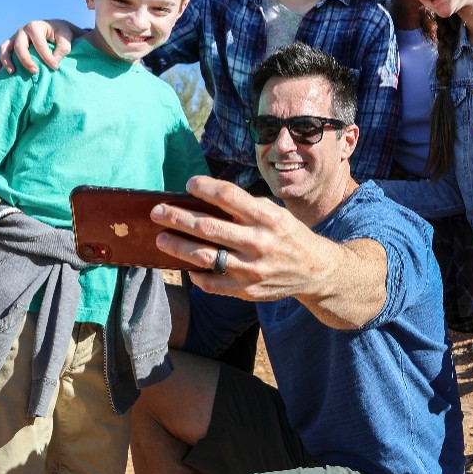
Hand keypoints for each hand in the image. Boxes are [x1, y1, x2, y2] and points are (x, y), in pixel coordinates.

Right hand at [0, 19, 78, 74]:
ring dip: (6, 61)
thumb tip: (54, 61)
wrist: (53, 28)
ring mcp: (14, 37)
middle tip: (35, 71)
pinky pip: (1, 53)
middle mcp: (22, 31)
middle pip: (19, 46)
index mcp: (35, 27)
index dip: (47, 57)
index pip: (39, 44)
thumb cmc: (60, 34)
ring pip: (4, 48)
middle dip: (26, 60)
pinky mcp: (11, 44)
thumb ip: (63, 48)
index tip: (55, 67)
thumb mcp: (66, 37)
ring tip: (13, 72)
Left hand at [151, 176, 317, 302]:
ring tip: (162, 239)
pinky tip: (187, 266)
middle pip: (208, 227)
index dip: (205, 187)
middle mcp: (258, 242)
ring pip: (204, 257)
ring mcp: (252, 269)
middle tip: (157, 212)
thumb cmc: (288, 235)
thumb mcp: (275, 212)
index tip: (188, 183)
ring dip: (178, 246)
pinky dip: (196, 275)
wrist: (314, 270)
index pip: (229, 196)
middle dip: (178, 218)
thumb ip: (246, 207)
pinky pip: (212, 283)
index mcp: (267, 217)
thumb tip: (207, 198)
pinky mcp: (247, 290)